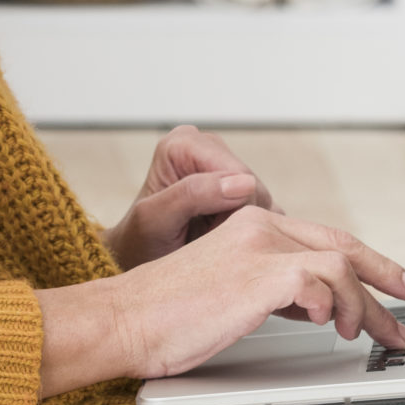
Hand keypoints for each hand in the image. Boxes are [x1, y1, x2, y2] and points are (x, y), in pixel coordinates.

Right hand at [37, 206, 404, 396]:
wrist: (121, 320)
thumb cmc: (162, 318)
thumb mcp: (227, 297)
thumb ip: (269, 292)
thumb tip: (314, 308)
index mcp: (248, 226)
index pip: (322, 240)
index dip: (365, 264)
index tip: (391, 288)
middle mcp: (258, 226)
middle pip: (342, 246)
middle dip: (385, 276)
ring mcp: (259, 247)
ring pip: (340, 266)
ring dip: (366, 305)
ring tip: (368, 336)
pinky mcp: (259, 274)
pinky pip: (322, 282)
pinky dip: (338, 305)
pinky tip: (336, 327)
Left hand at [103, 125, 274, 269]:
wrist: (140, 260)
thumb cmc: (139, 242)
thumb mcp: (154, 220)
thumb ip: (192, 194)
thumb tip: (244, 182)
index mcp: (183, 143)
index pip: (240, 174)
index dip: (233, 211)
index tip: (208, 237)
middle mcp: (208, 148)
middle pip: (254, 187)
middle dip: (239, 221)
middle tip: (208, 242)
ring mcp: (226, 169)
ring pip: (263, 202)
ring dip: (244, 229)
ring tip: (212, 243)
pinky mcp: (240, 191)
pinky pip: (265, 212)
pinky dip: (250, 232)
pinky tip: (225, 242)